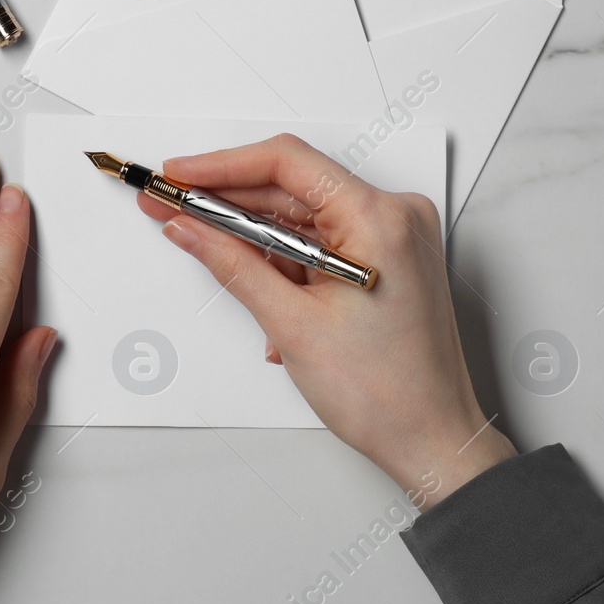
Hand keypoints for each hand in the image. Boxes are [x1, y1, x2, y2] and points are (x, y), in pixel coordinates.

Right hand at [137, 134, 514, 508]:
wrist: (431, 440)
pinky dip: (283, 259)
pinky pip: (321, 240)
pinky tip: (258, 285)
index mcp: (379, 220)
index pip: (286, 163)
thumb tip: (190, 227)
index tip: (178, 176)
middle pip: (292, 186)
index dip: (221, 166)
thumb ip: (232, 264)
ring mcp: (393, 238)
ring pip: (303, 216)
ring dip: (254, 236)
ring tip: (208, 249)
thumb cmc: (387, 394)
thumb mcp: (291, 323)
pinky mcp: (386, 259)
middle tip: (172, 205)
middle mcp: (394, 217)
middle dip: (227, 201)